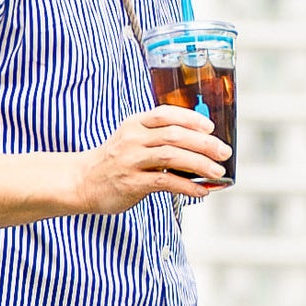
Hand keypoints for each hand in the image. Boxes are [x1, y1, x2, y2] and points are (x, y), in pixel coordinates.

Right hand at [74, 106, 231, 212]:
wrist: (81, 181)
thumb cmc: (114, 161)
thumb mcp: (132, 139)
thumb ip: (158, 137)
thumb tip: (200, 144)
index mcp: (135, 123)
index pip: (167, 114)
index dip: (191, 118)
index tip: (210, 127)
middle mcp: (133, 139)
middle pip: (175, 135)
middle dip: (204, 144)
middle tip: (224, 152)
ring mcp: (131, 161)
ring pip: (172, 157)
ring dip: (200, 164)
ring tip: (218, 172)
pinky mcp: (131, 183)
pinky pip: (165, 182)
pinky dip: (187, 186)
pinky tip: (201, 191)